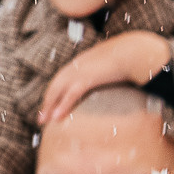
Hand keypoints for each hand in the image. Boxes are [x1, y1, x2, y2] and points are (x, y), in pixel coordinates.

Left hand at [38, 30, 173, 126]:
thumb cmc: (127, 58)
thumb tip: (113, 82)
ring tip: (44, 121)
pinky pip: (70, 95)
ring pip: (57, 91)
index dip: (55, 93)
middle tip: (41, 119)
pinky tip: (57, 117)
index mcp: (81, 62)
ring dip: (49, 107)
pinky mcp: (87, 79)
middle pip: (55, 86)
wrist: (133, 52)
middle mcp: (76, 66)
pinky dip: (62, 106)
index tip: (50, 105)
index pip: (62, 79)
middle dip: (46, 102)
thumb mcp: (112, 64)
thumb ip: (106, 72)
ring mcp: (80, 72)